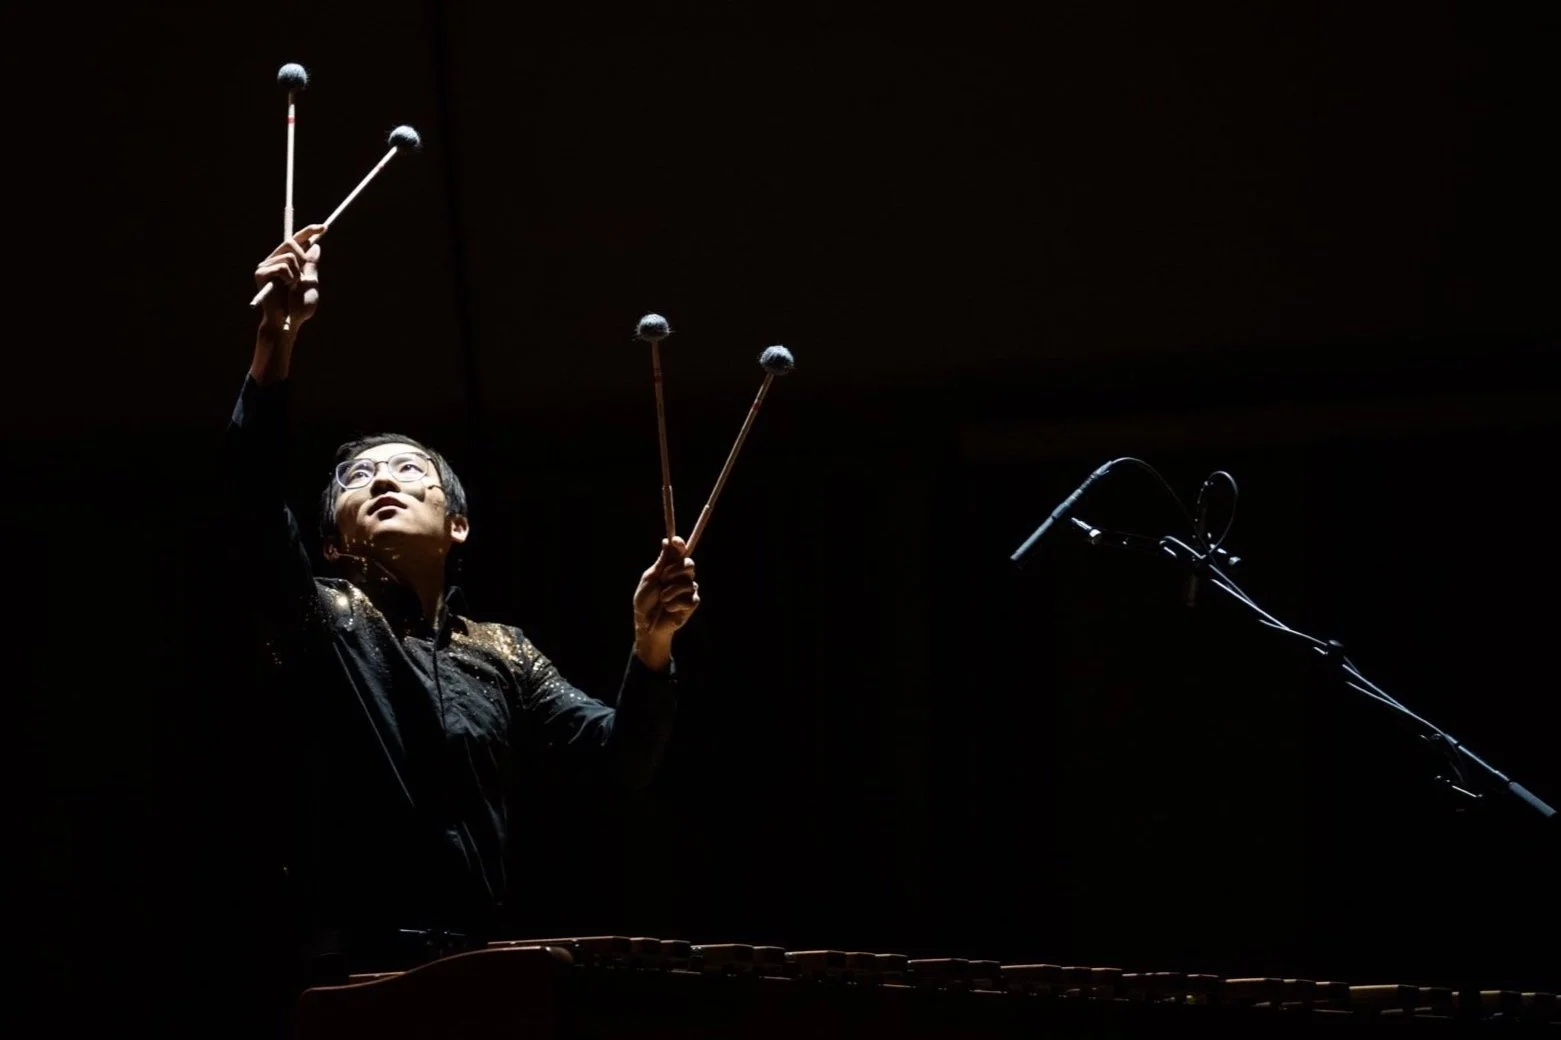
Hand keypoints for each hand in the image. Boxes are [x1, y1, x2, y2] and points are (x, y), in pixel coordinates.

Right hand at [254, 224, 325, 334]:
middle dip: (302, 257)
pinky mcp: (261, 273)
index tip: (324, 227)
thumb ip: (311, 265)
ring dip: (297, 273)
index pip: (296, 241)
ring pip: (289, 255)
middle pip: (291, 241)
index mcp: (286, 263)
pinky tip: (285, 288)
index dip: (309, 231)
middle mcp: (274, 261)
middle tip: (302, 276)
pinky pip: (283, 266)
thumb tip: (315, 246)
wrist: (288, 322)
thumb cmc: (299, 308)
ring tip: (291, 288)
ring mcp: (266, 266)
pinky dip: (290, 278)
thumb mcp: (310, 283)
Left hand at [632, 536, 698, 670]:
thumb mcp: (650, 578)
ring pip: (688, 582)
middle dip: (675, 570)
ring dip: (671, 591)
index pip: (680, 552)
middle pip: (689, 564)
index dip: (680, 545)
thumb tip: (667, 541)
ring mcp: (688, 589)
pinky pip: (689, 598)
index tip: (676, 542)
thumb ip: (661, 562)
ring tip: (662, 600)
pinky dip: (675, 603)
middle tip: (663, 578)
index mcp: (670, 568)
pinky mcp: (692, 603)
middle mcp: (681, 576)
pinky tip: (669, 608)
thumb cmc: (645, 601)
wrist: (646, 623)